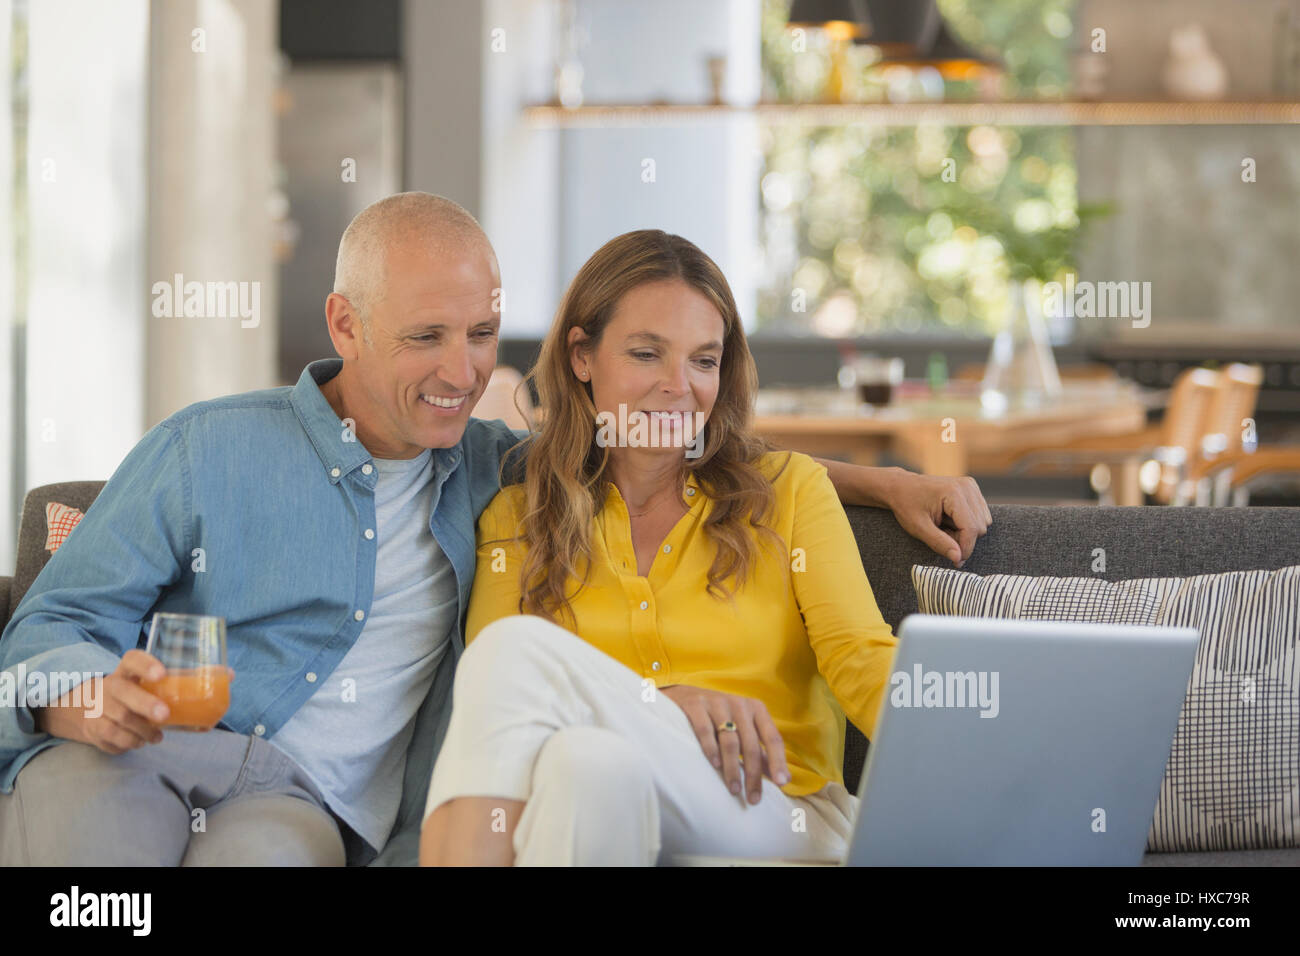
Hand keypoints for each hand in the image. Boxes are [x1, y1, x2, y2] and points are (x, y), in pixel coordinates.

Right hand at [36, 650, 170, 752]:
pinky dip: (129, 742)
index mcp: (126, 671)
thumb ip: (172, 699)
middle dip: (145, 704)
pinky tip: (139, 742)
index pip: (133, 660)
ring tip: (156, 737)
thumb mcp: (145, 690)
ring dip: (142, 730)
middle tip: (165, 715)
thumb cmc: (131, 699)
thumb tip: (207, 722)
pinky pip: (110, 736)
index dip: (146, 665)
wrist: (90, 710)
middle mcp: (109, 685)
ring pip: (119, 718)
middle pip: (123, 691)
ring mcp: (97, 706)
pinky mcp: (92, 727)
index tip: (162, 674)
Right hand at [659, 684, 789, 804]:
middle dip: (753, 774)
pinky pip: (705, 730)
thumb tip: (783, 779)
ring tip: (734, 790)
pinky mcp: (696, 705)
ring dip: (732, 768)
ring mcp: (717, 703)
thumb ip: (762, 752)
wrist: (686, 696)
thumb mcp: (745, 730)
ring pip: (730, 740)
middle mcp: (739, 704)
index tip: (780, 783)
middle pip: (751, 744)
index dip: (778, 761)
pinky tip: (714, 765)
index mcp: (757, 709)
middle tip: (753, 799)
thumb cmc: (722, 718)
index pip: (772, 737)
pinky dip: (711, 749)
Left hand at [885, 472, 991, 566]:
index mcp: (953, 492)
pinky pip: (980, 515)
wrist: (900, 486)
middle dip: (962, 538)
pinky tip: (949, 519)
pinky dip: (967, 523)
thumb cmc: (906, 505)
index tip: (955, 562)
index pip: (972, 528)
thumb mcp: (918, 528)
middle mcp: (966, 486)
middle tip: (940, 535)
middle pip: (980, 526)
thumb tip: (958, 558)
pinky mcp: (972, 489)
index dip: (965, 548)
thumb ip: (939, 543)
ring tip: (943, 526)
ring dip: (965, 531)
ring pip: (983, 522)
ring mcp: (970, 486)